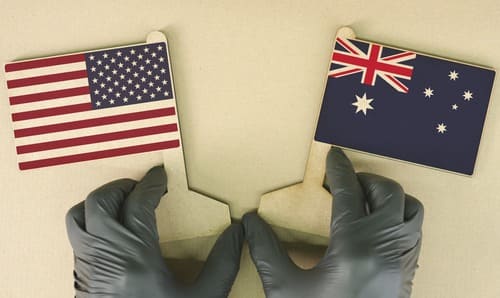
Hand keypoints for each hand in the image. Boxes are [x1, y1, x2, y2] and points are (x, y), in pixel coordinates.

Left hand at [66, 166, 243, 297]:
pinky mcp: (80, 280)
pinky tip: (113, 236)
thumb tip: (238, 232)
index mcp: (136, 255)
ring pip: (78, 219)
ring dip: (99, 204)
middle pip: (99, 203)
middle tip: (141, 188)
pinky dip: (91, 224)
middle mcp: (105, 255)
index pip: (138, 203)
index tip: (161, 175)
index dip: (151, 183)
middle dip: (120, 188)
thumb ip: (222, 264)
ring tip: (122, 205)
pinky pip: (77, 239)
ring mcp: (87, 268)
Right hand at [243, 147, 423, 297]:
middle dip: (366, 180)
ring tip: (363, 200)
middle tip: (344, 181)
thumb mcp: (285, 290)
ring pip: (410, 211)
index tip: (332, 154)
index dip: (338, 169)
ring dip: (388, 198)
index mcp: (354, 246)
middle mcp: (386, 247)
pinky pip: (413, 232)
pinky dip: (398, 217)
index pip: (348, 193)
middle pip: (388, 194)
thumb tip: (249, 222)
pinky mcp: (407, 274)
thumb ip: (265, 252)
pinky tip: (375, 227)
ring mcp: (402, 261)